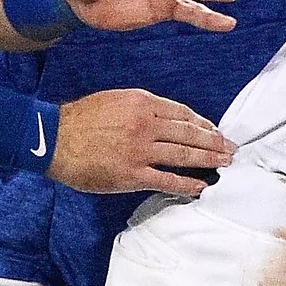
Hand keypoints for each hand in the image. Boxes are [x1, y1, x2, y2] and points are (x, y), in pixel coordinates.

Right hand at [49, 89, 236, 196]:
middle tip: (231, 148)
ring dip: (208, 160)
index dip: (203, 124)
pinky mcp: (131, 174)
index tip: (215, 131)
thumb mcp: (116, 100)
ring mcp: (139, 150)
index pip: (182, 113)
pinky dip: (187, 184)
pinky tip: (200, 186)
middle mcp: (145, 124)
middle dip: (214, 142)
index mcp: (142, 102)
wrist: (54, 138)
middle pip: (190, 133)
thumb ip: (143, 108)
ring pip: (183, 155)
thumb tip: (168, 120)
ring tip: (224, 164)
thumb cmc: (81, 119)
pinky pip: (166, 180)